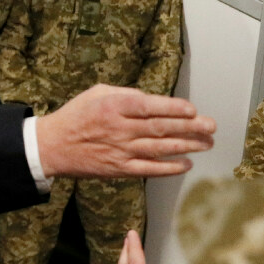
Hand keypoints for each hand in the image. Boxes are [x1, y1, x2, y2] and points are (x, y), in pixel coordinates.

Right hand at [36, 85, 214, 177]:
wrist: (53, 146)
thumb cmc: (76, 115)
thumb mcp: (97, 93)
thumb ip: (125, 93)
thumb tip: (152, 99)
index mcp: (113, 106)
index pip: (149, 106)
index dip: (173, 108)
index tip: (192, 109)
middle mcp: (119, 129)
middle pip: (160, 128)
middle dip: (190, 127)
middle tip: (211, 126)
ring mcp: (120, 151)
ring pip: (159, 149)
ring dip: (186, 146)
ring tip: (207, 144)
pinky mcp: (119, 169)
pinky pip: (148, 170)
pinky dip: (168, 168)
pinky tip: (186, 164)